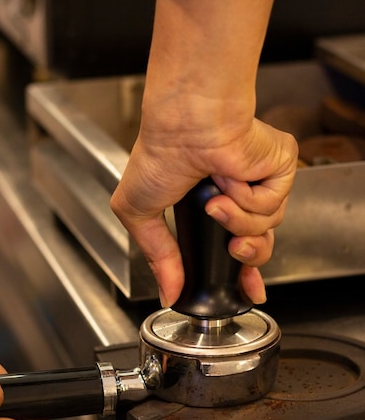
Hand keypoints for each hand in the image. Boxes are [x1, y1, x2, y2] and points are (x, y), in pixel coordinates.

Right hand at [111, 0, 297, 307]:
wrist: (183, 127)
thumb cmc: (160, 154)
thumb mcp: (140, 214)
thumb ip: (157, 257)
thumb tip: (167, 292)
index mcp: (214, 204)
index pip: (239, 246)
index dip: (244, 272)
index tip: (248, 289)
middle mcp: (241, 193)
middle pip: (260, 244)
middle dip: (248, 255)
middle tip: (234, 246)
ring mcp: (262, 179)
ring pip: (267, 227)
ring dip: (238, 219)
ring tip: (217, 198)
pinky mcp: (280, 166)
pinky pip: (273, 204)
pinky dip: (248, 198)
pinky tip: (231, 178)